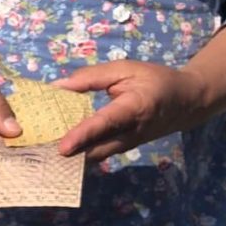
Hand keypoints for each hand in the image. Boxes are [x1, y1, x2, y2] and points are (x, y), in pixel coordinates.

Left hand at [55, 60, 207, 161]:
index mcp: (134, 108)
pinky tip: (56, 150)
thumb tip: (59, 86)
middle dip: (70, 152)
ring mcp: (127, 145)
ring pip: (96, 156)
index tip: (62, 148)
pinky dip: (79, 154)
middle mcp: (131, 132)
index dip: (83, 135)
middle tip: (38, 152)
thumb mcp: (126, 69)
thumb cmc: (155, 80)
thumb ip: (92, 77)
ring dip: (72, 156)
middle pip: (97, 149)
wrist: (187, 102)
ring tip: (42, 152)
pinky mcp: (122, 149)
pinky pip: (98, 154)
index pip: (105, 124)